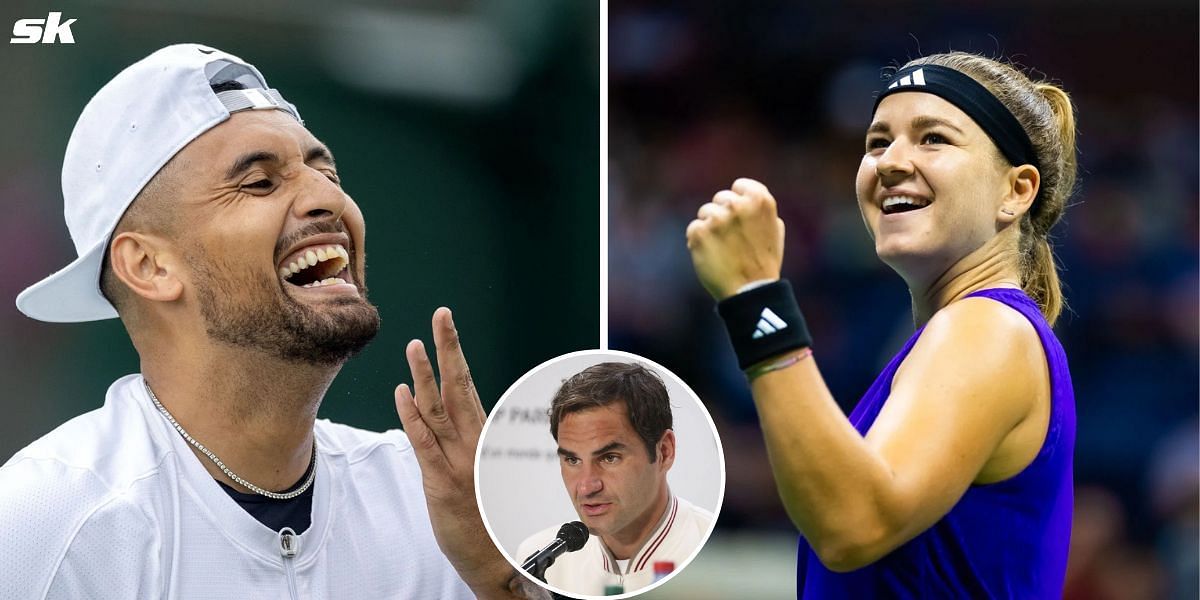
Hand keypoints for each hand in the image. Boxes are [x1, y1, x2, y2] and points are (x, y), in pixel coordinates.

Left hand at [396, 308, 540, 598]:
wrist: (496, 556)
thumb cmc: (487, 515)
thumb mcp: (479, 471)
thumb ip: (463, 441)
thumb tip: (443, 413)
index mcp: (482, 437)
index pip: (466, 385)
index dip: (454, 353)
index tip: (445, 324)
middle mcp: (473, 443)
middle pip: (459, 385)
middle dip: (448, 348)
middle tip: (441, 316)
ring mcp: (458, 461)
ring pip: (440, 409)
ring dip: (425, 375)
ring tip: (413, 345)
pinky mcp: (442, 483)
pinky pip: (425, 444)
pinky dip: (413, 418)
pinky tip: (402, 394)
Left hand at [685, 177, 785, 299]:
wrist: (749, 291)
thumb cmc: (764, 262)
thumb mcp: (774, 229)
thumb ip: (760, 209)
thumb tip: (747, 197)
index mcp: (759, 200)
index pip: (739, 185)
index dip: (739, 202)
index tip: (741, 218)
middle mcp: (737, 205)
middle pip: (720, 199)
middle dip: (723, 215)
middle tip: (732, 239)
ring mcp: (717, 218)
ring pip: (705, 213)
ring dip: (710, 228)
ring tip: (723, 248)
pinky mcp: (699, 232)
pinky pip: (693, 229)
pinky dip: (698, 241)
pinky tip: (712, 255)